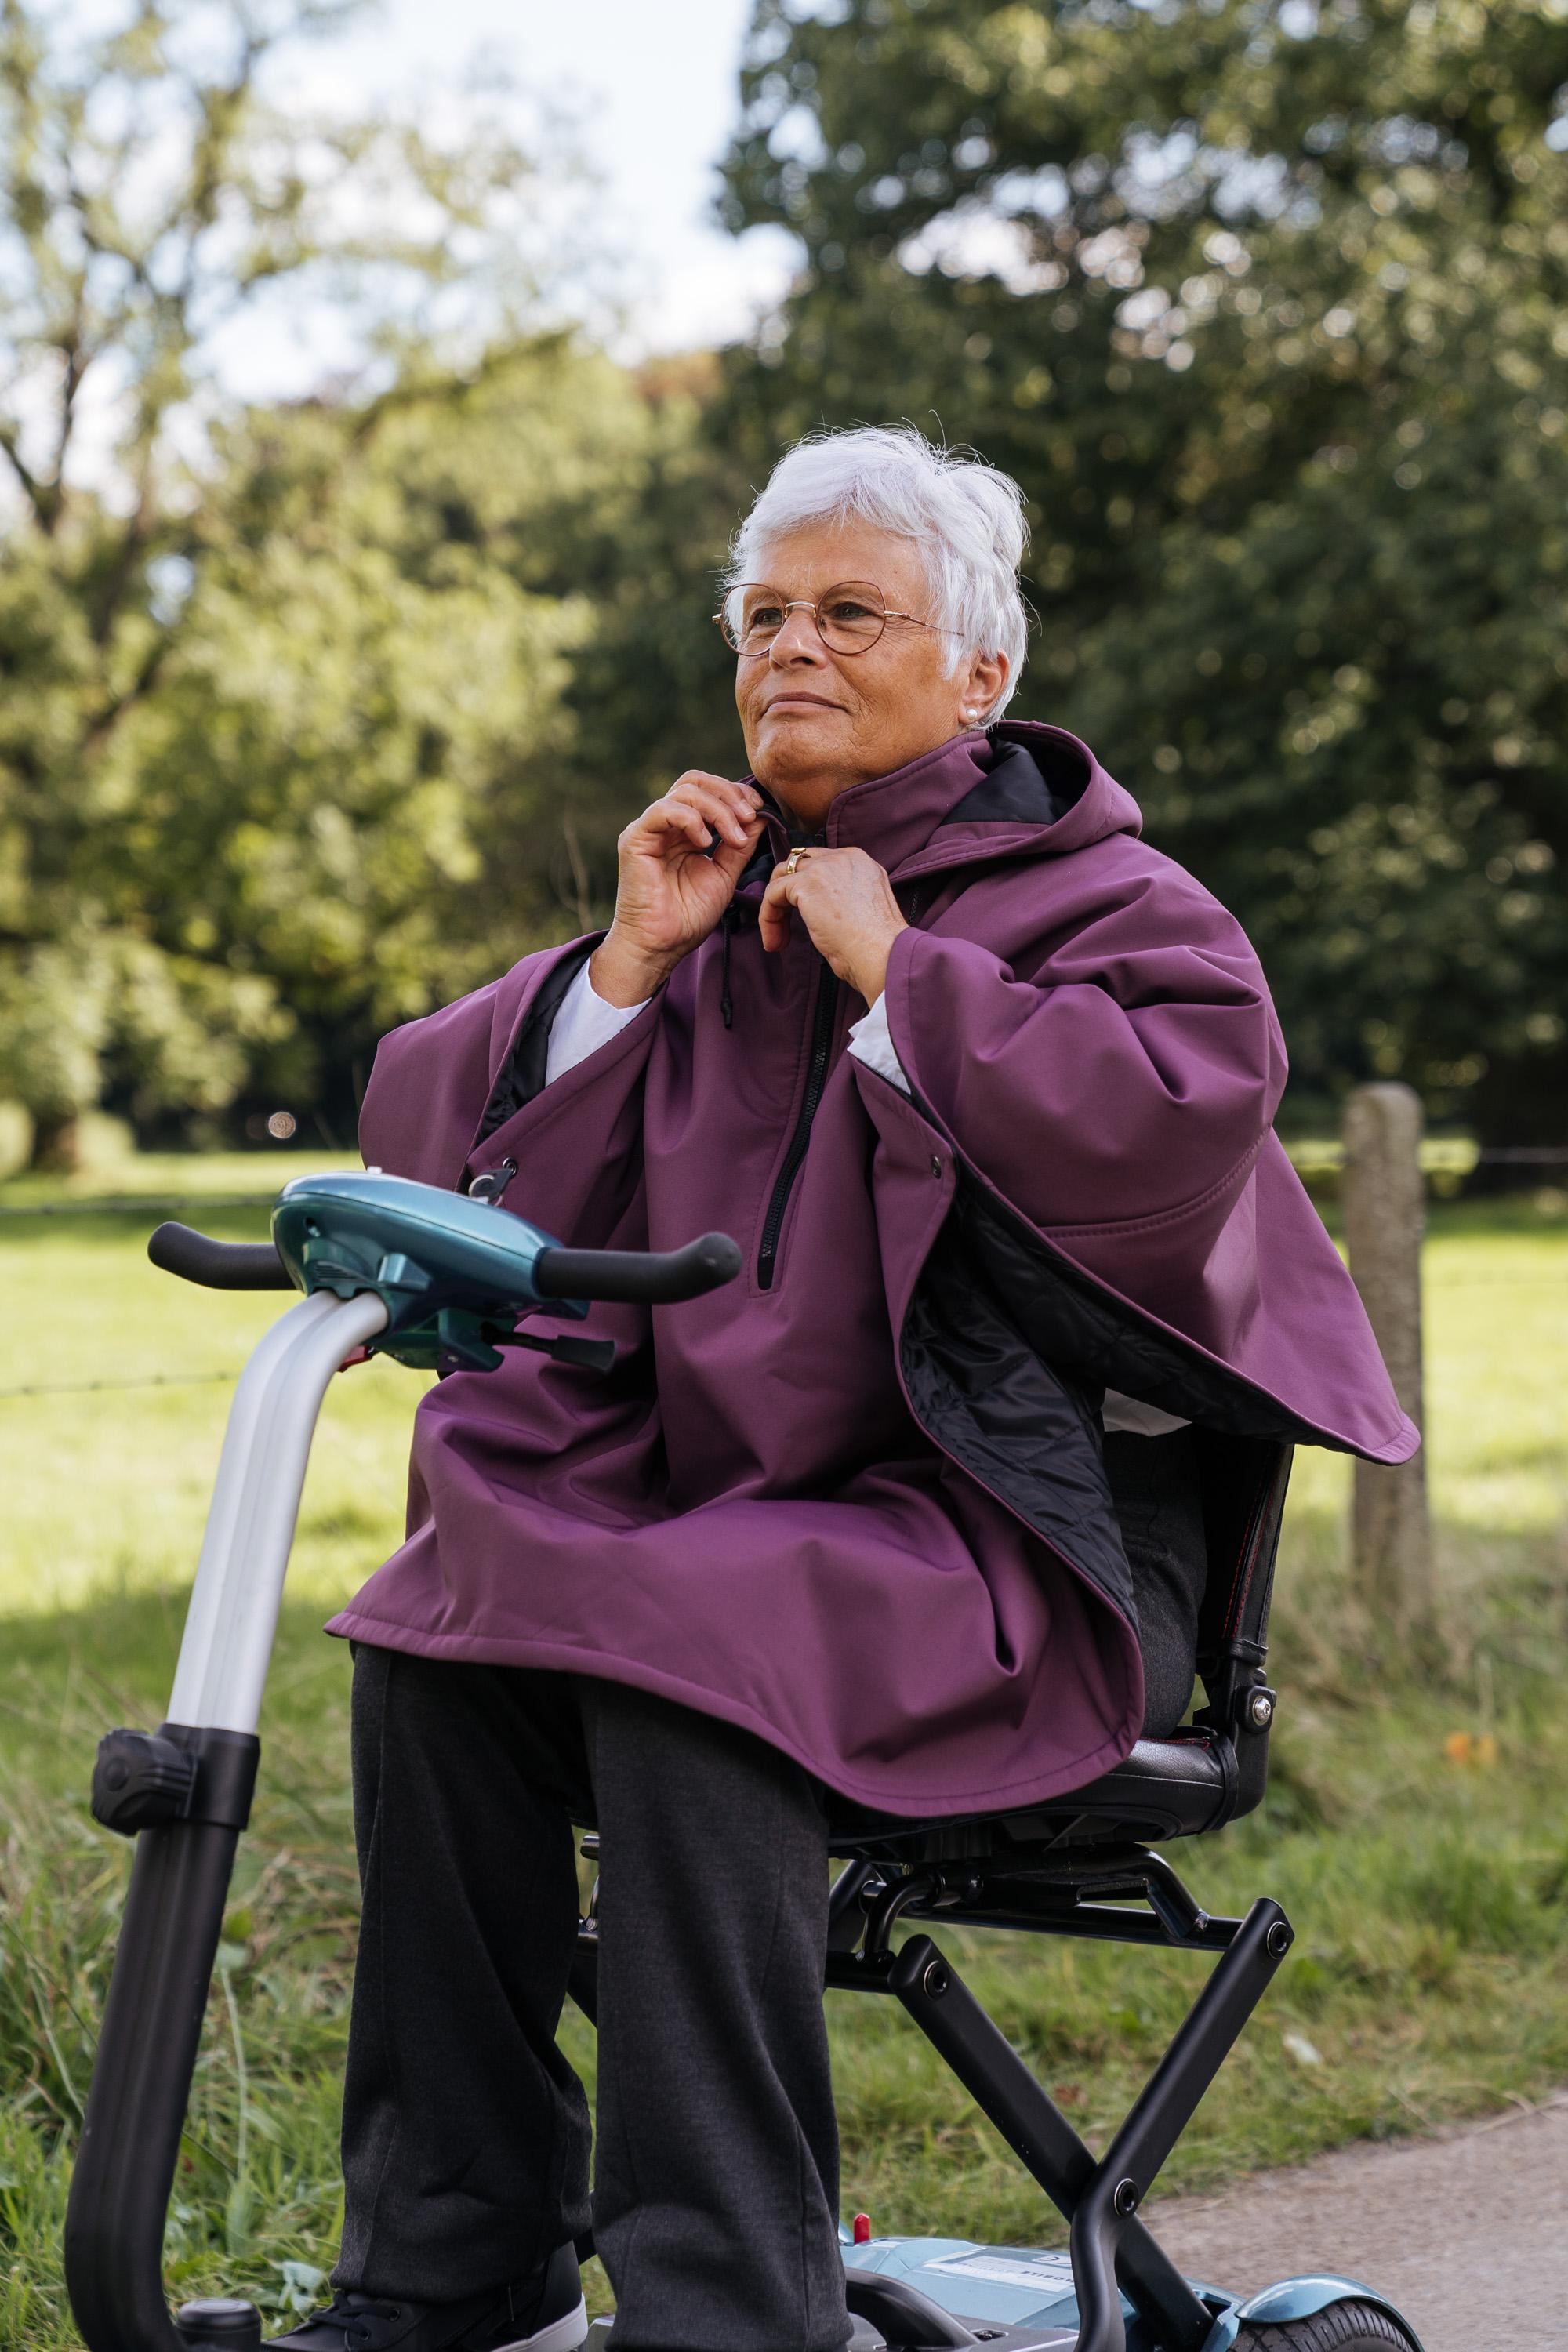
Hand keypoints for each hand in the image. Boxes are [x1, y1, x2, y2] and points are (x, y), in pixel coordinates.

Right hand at [591, 772, 765, 1005]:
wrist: (661, 945)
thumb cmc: (688, 916)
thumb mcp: (725, 874)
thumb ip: (740, 844)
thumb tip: (761, 815)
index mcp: (684, 830)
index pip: (708, 790)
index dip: (735, 793)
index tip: (758, 811)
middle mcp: (665, 824)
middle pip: (695, 781)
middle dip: (728, 794)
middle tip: (749, 817)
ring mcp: (649, 829)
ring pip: (684, 791)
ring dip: (717, 809)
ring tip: (734, 837)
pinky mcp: (635, 838)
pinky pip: (663, 810)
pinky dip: (690, 819)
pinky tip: (706, 843)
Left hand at [758, 846, 907, 1004]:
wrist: (885, 955)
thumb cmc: (879, 947)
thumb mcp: (863, 910)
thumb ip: (842, 898)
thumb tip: (818, 911)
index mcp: (861, 862)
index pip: (820, 864)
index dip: (804, 892)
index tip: (803, 921)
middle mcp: (844, 857)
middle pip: (798, 865)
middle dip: (786, 896)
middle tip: (785, 929)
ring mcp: (825, 867)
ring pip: (782, 877)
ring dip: (774, 909)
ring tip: (778, 940)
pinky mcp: (807, 884)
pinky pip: (772, 894)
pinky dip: (768, 917)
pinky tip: (775, 941)